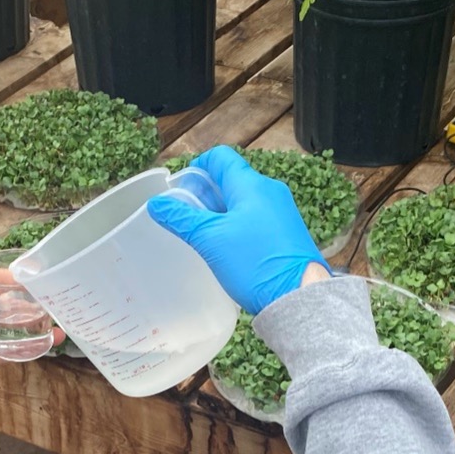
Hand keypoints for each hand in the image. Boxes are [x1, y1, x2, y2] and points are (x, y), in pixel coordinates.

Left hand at [0, 274, 60, 379]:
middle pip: (12, 306)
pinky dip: (24, 353)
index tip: (35, 283)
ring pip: (15, 331)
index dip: (16, 280)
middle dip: (33, 307)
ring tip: (56, 331)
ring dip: (36, 330)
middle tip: (53, 309)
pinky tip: (40, 347)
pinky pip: (7, 354)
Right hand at [146, 145, 328, 315]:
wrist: (298, 296)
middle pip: (231, 179)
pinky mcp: (287, 232)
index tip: (181, 188)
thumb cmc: (254, 263)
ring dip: (221, 211)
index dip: (197, 167)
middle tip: (187, 215)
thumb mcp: (209, 239)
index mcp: (251, 184)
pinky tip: (227, 246)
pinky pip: (257, 217)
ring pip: (244, 200)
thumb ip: (181, 218)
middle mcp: (270, 191)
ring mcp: (282, 211)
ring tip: (204, 234)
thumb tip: (157, 203)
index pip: (220, 157)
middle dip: (206, 193)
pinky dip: (237, 224)